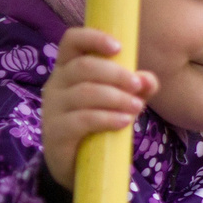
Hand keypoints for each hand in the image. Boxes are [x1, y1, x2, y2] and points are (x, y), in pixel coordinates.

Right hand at [40, 25, 155, 188]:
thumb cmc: (99, 123)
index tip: (119, 47)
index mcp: (68, 68)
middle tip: (138, 86)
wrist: (78, 165)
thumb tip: (149, 79)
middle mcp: (56, 84)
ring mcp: (52, 108)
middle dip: (116, 74)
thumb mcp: (121, 101)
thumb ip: (137, 87)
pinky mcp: (55, 132)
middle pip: (83, 67)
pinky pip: (82, 119)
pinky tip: (124, 121)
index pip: (71, 41)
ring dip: (116, 98)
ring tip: (137, 107)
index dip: (93, 38)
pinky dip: (107, 118)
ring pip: (84, 93)